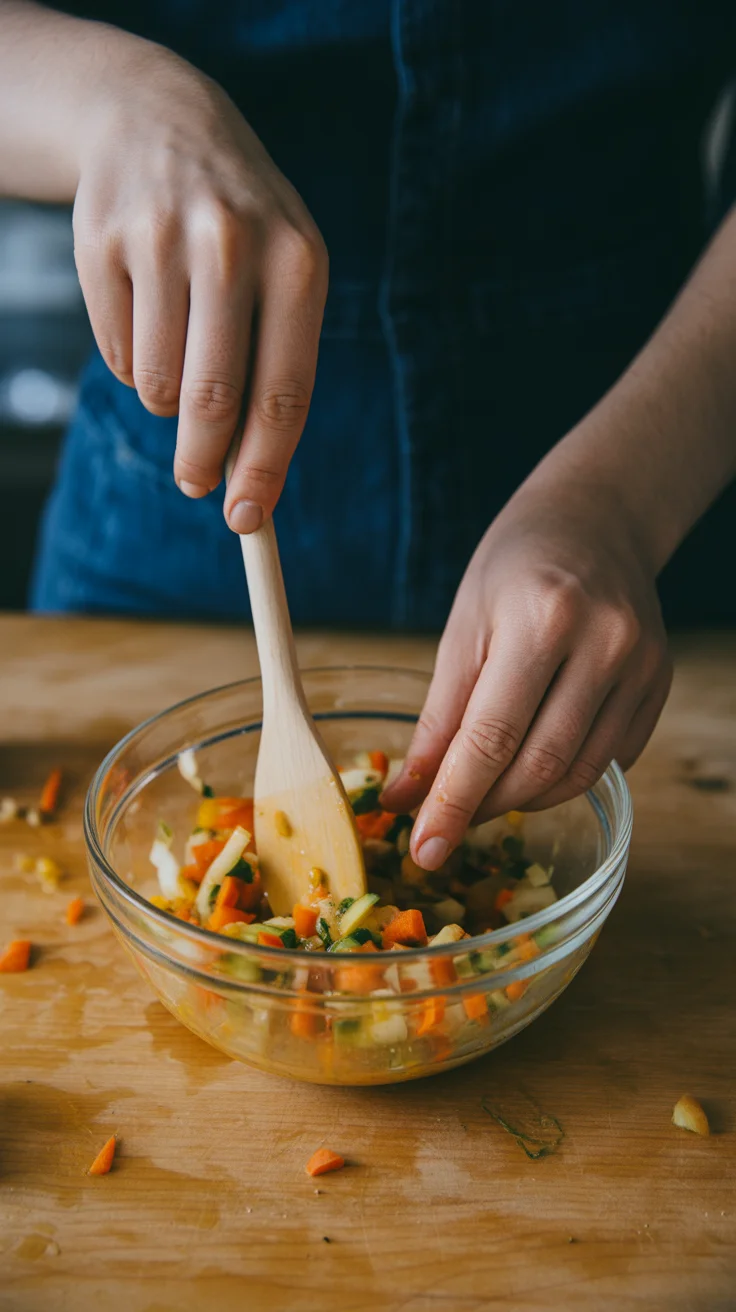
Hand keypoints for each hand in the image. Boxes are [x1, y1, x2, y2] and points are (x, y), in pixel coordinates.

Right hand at [72, 44, 327, 531]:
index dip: (265, 467)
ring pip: (155, 384)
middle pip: (213, 399)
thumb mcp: (285, 270)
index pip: (284, 391)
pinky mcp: (101, 242)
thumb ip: (278, 364)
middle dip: (202, 460)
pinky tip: (146, 316)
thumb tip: (250, 477)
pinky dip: (131, 364)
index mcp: (297, 261)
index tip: (247, 518)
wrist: (159, 120)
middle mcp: (231, 246)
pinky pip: (116, 354)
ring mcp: (159, 240)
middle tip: (195, 486)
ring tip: (178, 358)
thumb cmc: (242, 224)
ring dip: (165, 402)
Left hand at [382, 477, 671, 868]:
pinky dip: (562, 777)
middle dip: (484, 808)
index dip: (453, 803)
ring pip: (578, 773)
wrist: (594, 521)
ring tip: (484, 794)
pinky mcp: (658, 684)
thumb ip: (439, 719)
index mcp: (542, 620)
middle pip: (539, 765)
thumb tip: (408, 798)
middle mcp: (603, 645)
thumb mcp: (462, 628)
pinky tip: (532, 763)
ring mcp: (640, 667)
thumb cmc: (513, 567)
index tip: (424, 850)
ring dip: (522, 800)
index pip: (491, 738)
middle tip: (444, 826)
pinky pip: (608, 759)